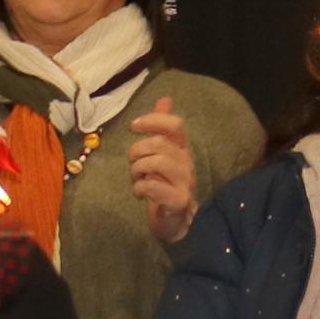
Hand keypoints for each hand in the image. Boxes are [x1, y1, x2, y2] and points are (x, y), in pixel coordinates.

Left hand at [126, 104, 197, 244]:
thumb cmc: (164, 183)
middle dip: (137, 150)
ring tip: (136, 178)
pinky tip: (139, 192)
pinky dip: (140, 187)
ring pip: (157, 162)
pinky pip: (154, 186)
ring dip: (138, 169)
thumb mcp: (161, 153)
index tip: (133, 126)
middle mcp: (186, 162)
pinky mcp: (179, 200)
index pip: (174, 125)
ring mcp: (185, 182)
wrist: (174, 219)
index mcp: (181, 148)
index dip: (153, 120)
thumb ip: (161, 128)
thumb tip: (165, 99)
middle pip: (160, 143)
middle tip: (132, 161)